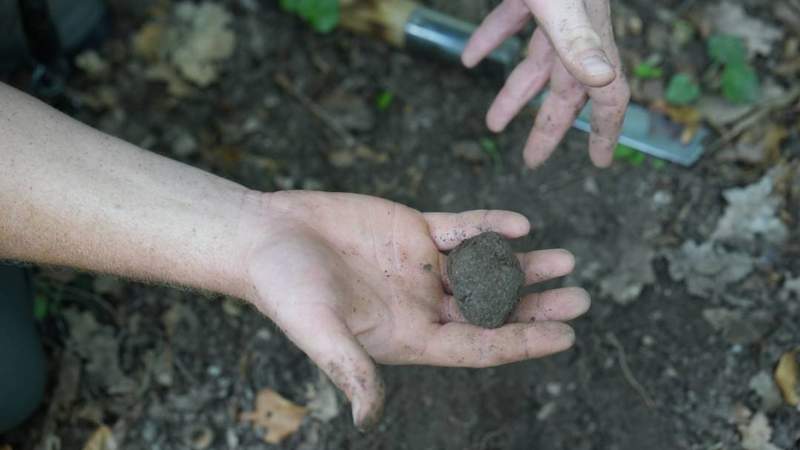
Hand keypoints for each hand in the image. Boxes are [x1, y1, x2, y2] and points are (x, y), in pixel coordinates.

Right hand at [245, 191, 588, 428]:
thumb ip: (348, 368)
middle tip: (581, 298)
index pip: (478, 345)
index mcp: (409, 336)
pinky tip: (518, 225)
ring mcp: (421, 267)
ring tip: (565, 262)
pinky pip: (462, 228)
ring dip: (524, 266)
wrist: (265, 238)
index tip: (567, 339)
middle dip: (536, 305)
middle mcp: (422, 304)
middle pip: (492, 308)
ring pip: (485, 268)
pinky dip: (490, 227)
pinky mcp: (414, 230)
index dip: (523, 342)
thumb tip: (368, 420)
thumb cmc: (285, 289)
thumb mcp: (317, 330)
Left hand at [462, 0, 629, 167]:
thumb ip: (577, 39)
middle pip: (564, 89)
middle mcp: (575, 29)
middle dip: (548, 127)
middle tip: (532, 160)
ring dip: (514, 94)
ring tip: (493, 124)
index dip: (605, 130)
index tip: (599, 161)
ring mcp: (553, 9)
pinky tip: (470, 59)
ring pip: (534, 61)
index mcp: (588, 39)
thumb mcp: (560, 3)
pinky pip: (510, 22)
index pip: (607, 93)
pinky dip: (492, 40)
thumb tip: (602, 78)